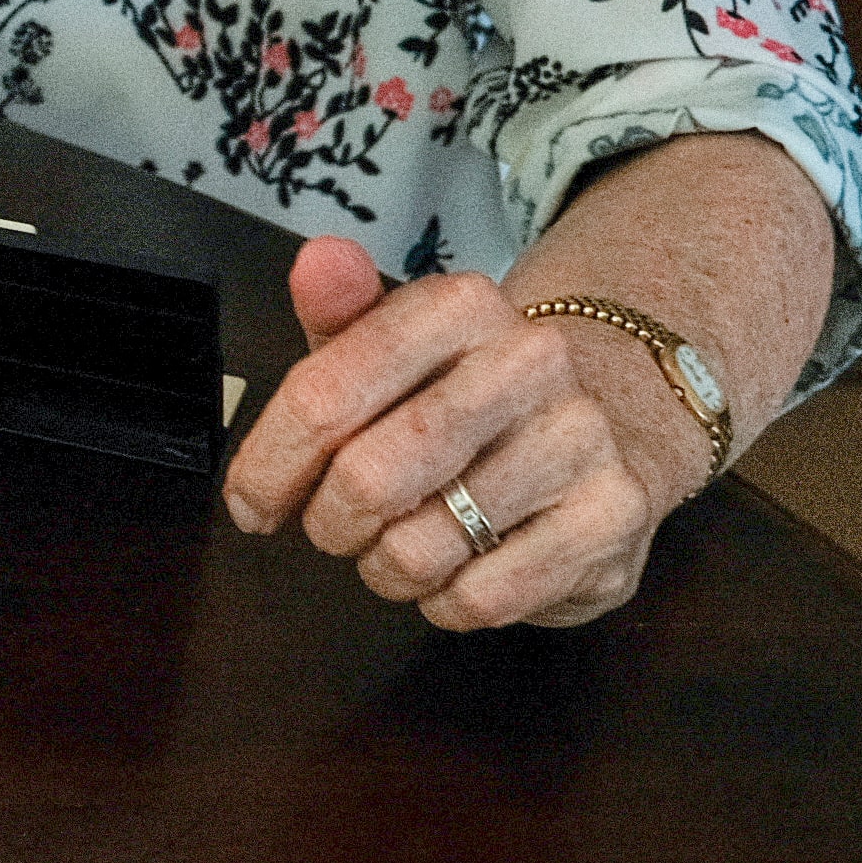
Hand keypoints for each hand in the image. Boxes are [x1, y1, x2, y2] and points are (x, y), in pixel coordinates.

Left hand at [221, 234, 694, 628]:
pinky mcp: (612, 518)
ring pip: (421, 548)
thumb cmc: (462, 391)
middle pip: (369, 477)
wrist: (610, 422)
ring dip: (384, 566)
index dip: (269, 464)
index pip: (324, 394)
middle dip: (328, 522)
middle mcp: (530, 361)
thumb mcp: (390, 343)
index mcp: (459, 306)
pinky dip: (445, 600)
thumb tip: (318, 262)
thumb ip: (337, 312)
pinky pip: (484, 596)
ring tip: (399, 543)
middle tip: (331, 526)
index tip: (249, 502)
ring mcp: (581, 440)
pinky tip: (456, 570)